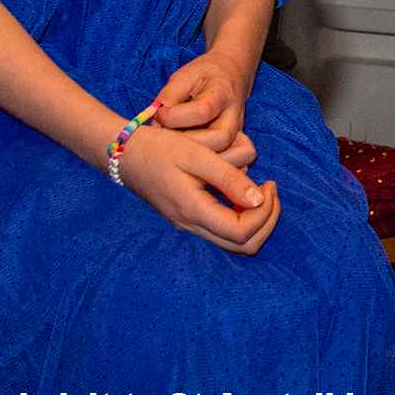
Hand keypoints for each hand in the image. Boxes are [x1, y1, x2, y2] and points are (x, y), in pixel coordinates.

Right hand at [113, 123, 281, 255]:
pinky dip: (242, 218)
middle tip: (270, 189)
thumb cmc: (160, 148)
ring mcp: (187, 225)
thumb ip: (228, 178)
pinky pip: (223, 231)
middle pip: (242, 245)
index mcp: (193, 211)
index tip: (269, 183)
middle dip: (266, 220)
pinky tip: (242, 193)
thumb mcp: (197, 155)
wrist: (124, 154)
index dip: (265, 212)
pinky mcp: (187, 219)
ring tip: (260, 190)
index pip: (242, 231)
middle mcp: (190, 225)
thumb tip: (258, 199)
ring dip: (256, 220)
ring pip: (234, 243)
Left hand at [148, 51, 251, 153]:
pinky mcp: (233, 144)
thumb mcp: (184, 75)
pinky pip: (226, 161)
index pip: (202, 111)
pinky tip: (186, 158)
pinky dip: (205, 165)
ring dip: (195, 156)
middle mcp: (234, 115)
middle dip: (187, 143)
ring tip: (174, 148)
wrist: (232, 74)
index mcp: (222, 92)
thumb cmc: (204, 74)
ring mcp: (237, 132)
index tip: (159, 113)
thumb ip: (170, 97)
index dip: (174, 116)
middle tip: (165, 139)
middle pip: (219, 139)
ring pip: (225, 155)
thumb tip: (155, 124)